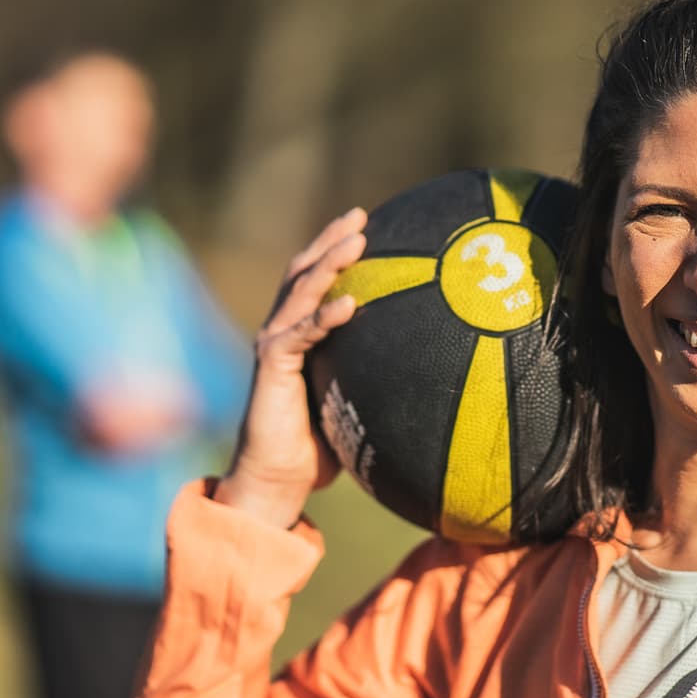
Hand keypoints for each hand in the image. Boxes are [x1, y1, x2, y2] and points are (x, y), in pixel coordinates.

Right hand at [215, 208, 366, 528]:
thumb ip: (372, 379)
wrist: (275, 481)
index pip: (312, 281)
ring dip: (329, 263)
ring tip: (356, 241)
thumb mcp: (351, 403)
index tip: (365, 224)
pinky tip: (351, 303)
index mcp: (296, 336)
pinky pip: (301, 334)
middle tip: (361, 216)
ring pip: (300, 292)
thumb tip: (424, 373)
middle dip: (331, 241)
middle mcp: (279, 332)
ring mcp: (272, 346)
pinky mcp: (272, 367)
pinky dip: (325, 316)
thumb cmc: (316, 449)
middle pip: (303, 273)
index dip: (333, 249)